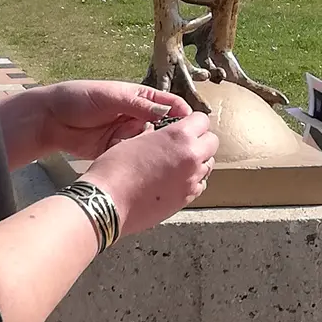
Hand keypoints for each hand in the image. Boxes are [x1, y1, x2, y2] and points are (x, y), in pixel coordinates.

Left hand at [35, 81, 192, 158]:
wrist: (50, 120)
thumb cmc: (80, 98)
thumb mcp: (112, 97)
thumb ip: (139, 105)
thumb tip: (168, 111)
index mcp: (139, 98)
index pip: (169, 104)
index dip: (182, 114)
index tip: (192, 126)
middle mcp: (137, 117)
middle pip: (164, 128)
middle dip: (171, 138)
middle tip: (179, 148)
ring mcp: (128, 136)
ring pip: (150, 146)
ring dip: (153, 152)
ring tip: (159, 159)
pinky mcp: (117, 151)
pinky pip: (134, 157)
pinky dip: (138, 162)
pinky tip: (144, 167)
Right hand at [81, 113, 219, 237]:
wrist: (109, 201)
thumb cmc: (115, 169)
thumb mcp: (135, 139)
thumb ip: (157, 135)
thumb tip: (162, 135)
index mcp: (180, 136)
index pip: (202, 120)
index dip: (192, 122)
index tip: (185, 125)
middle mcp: (192, 157)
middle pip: (212, 142)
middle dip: (200, 140)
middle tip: (183, 144)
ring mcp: (192, 180)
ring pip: (208, 164)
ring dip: (197, 161)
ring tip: (176, 163)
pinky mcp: (187, 199)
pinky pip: (199, 184)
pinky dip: (192, 180)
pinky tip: (174, 180)